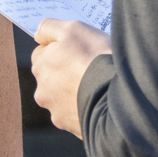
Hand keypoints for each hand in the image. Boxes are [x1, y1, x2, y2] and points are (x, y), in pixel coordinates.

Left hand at [32, 19, 111, 136]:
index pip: (44, 53)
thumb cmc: (95, 59)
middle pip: (54, 76)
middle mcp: (43, 92)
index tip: (80, 49)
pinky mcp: (74, 128)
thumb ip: (49, 28)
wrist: (118, 98)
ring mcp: (58, 113)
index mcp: (40, 67)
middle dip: (68, 72)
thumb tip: (39, 33)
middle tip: (91, 66)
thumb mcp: (72, 29)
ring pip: (66, 97)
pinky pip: (80, 114)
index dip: (62, 49)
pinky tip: (101, 100)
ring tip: (99, 85)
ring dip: (77, 91)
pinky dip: (88, 107)